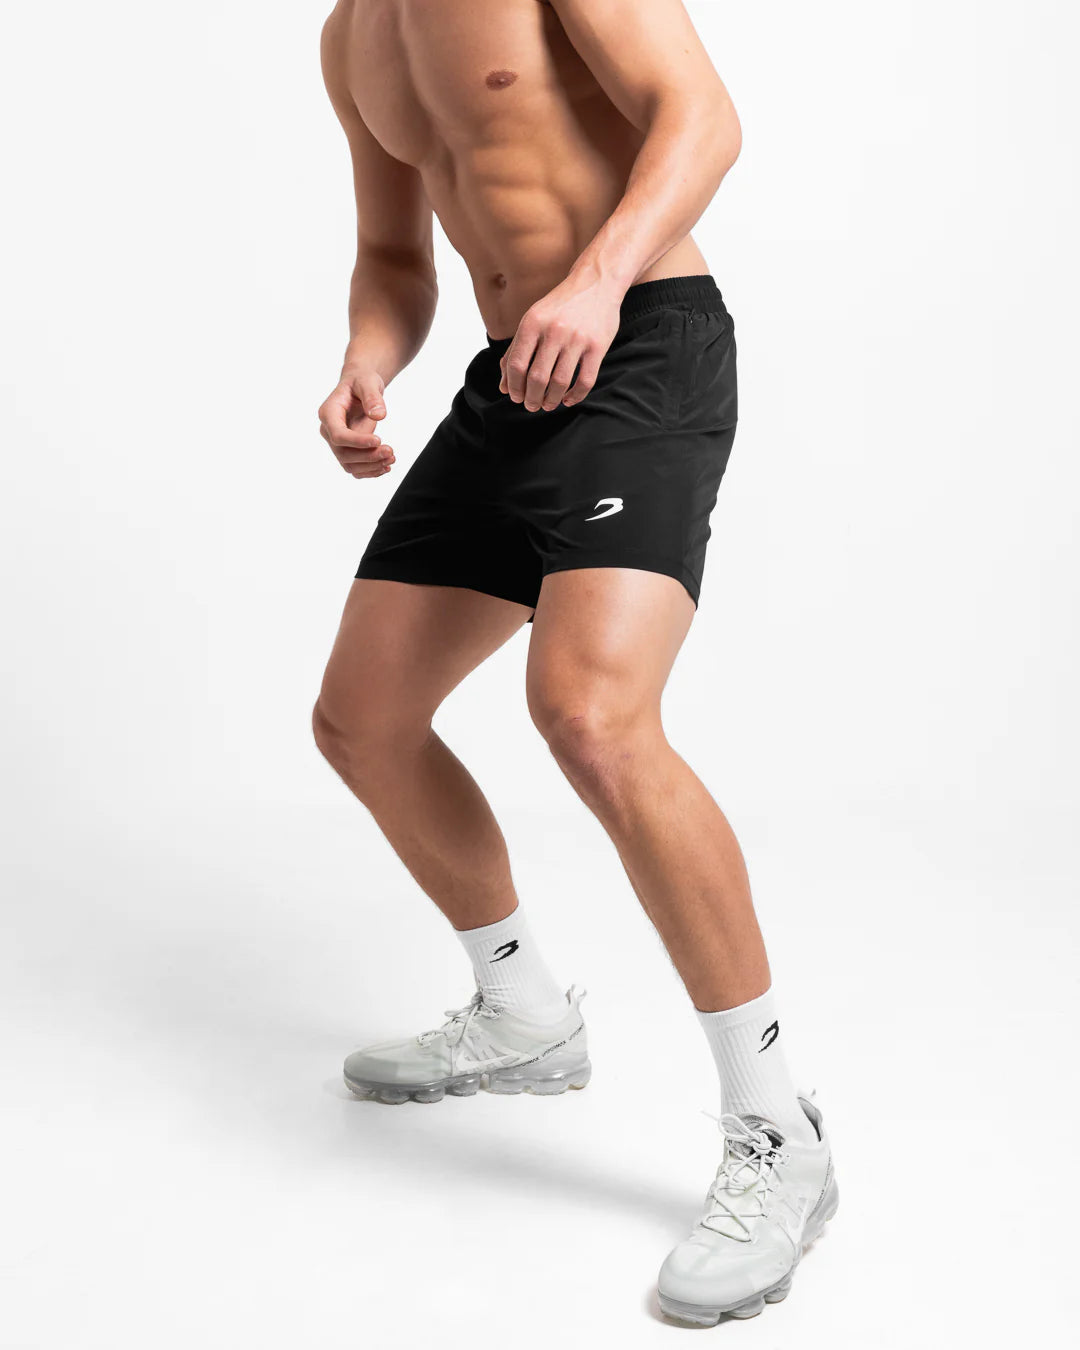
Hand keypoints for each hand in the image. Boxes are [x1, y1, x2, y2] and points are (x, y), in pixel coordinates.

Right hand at [318, 367, 395, 478]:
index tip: (379, 440)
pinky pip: (356, 468)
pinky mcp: (347, 451)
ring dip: (371, 466)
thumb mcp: (368, 382)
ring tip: (391, 458)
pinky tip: (385, 466)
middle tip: (390, 451)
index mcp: (328, 413)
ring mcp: (336, 443)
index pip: (338, 435)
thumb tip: (379, 415)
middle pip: (343, 454)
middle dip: (368, 456)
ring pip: (349, 465)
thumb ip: (372, 397)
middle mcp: (329, 431)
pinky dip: (371, 471)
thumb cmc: (362, 382)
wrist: (361, 388)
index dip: (357, 441)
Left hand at [499, 276, 621, 411]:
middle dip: (531, 398)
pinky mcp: (597, 346)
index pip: (516, 365)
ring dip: (551, 400)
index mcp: (532, 322)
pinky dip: (575, 396)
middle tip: (531, 406)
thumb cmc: (560, 306)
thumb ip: (515, 351)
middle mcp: (554, 330)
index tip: (515, 397)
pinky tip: (567, 399)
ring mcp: (577, 339)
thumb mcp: (533, 320)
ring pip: (560, 382)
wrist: (596, 282)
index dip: (513, 387)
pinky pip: (585, 381)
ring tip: (547, 405)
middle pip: (536, 378)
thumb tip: (503, 386)